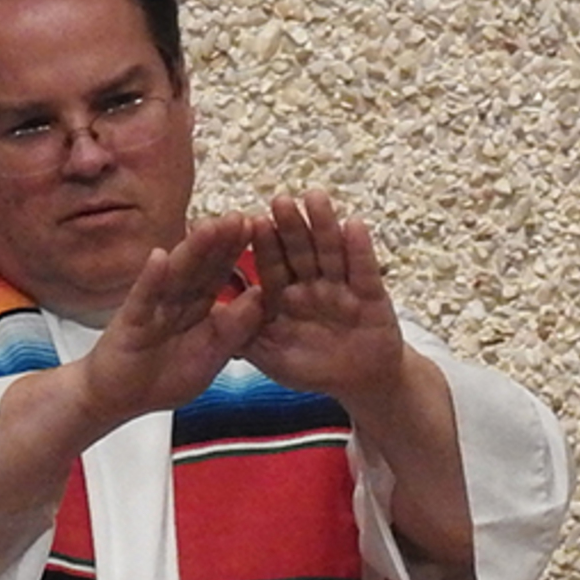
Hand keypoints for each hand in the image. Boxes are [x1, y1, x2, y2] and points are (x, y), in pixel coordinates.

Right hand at [0, 213, 261, 537]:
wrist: (117, 399)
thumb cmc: (164, 377)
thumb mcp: (212, 355)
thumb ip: (236, 329)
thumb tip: (265, 297)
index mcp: (198, 307)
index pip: (222, 275)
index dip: (241, 254)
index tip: (264, 231)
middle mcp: (177, 300)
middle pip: (203, 267)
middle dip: (222, 243)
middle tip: (243, 216)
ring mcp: (153, 307)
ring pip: (177, 275)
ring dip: (193, 250)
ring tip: (210, 225)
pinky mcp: (131, 321)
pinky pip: (144, 297)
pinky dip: (152, 278)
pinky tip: (160, 256)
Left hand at [242, 190, 416, 407]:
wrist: (360, 382)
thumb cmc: (313, 369)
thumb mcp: (272, 358)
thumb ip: (244, 339)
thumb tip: (208, 318)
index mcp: (284, 296)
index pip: (271, 265)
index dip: (263, 244)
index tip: (251, 221)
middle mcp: (312, 285)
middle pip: (300, 251)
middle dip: (291, 226)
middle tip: (280, 200)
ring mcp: (342, 288)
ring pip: (331, 253)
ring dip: (323, 226)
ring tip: (315, 197)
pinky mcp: (372, 297)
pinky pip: (364, 272)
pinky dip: (360, 250)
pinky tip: (354, 226)